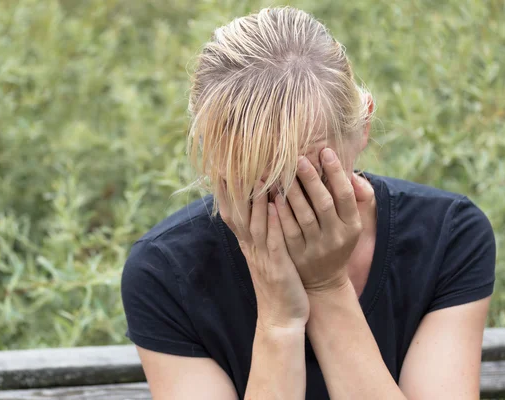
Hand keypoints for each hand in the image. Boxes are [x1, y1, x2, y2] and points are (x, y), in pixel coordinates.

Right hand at [218, 180, 309, 330]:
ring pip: (255, 223)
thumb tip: (260, 206)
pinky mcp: (277, 266)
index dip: (225, 190)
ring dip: (255, 199)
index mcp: (247, 243)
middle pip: (237, 213)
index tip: (222, 167)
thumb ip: (260, 232)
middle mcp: (250, 247)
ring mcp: (262, 257)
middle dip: (235, 188)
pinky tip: (274, 205)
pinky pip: (273, 241)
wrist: (282, 318)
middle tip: (230, 163)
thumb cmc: (278, 283)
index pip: (231, 212)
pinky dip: (272, 223)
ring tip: (257, 175)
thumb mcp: (264, 255)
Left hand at [273, 148, 364, 293]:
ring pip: (304, 216)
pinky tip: (273, 197)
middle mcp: (336, 236)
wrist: (325, 281)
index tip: (325, 151)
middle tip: (299, 158)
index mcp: (352, 225)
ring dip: (293, 193)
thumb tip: (352, 174)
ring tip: (283, 172)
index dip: (336, 172)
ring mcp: (317, 247)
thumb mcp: (353, 223)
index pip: (345, 195)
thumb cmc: (338, 241)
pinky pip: (288, 231)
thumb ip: (356, 197)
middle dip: (312, 179)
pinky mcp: (298, 255)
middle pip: (324, 203)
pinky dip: (281, 213)